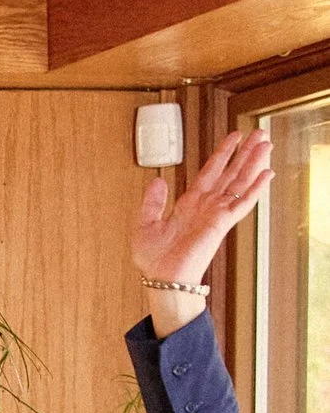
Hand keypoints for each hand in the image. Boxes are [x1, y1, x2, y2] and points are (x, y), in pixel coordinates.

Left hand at [133, 131, 270, 322]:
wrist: (161, 279)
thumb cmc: (155, 259)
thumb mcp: (145, 223)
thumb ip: (153, 201)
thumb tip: (158, 180)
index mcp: (190, 203)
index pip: (210, 171)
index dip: (222, 153)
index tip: (234, 137)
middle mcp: (206, 206)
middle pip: (231, 172)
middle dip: (245, 152)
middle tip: (260, 133)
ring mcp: (216, 213)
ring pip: (240, 182)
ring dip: (254, 162)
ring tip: (266, 144)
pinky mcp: (221, 224)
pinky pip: (242, 203)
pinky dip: (255, 188)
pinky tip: (267, 174)